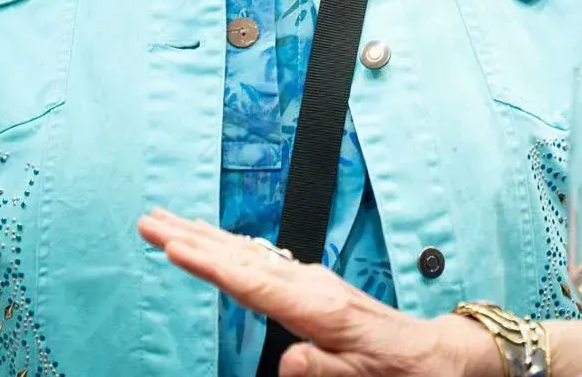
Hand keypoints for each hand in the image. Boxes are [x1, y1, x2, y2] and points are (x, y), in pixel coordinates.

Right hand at [139, 211, 497, 376]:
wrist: (434, 356)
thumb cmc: (400, 370)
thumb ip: (323, 370)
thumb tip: (285, 362)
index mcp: (318, 307)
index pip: (251, 282)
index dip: (209, 264)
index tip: (171, 244)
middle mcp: (310, 285)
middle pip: (240, 256)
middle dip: (191, 236)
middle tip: (147, 219)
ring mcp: (309, 281)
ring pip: (246, 253)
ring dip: (203, 236)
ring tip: (164, 220)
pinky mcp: (309, 285)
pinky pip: (258, 260)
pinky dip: (228, 247)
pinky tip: (212, 241)